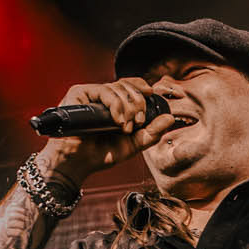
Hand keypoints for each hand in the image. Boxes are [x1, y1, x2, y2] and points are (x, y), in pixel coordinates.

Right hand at [34, 76, 180, 188]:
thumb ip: (151, 133)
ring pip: (117, 88)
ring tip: (125, 127)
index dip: (141, 86)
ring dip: (128, 108)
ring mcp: (90, 94)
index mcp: (113, 104)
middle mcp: (101, 97)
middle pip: (127, 85)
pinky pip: (104, 91)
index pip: (129, 85)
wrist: (78, 163)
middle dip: (138, 103)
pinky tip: (118, 120)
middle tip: (138, 122)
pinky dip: (116, 105)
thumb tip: (170, 118)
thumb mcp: (131, 144)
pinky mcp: (79, 93)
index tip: (151, 93)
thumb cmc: (100, 155)